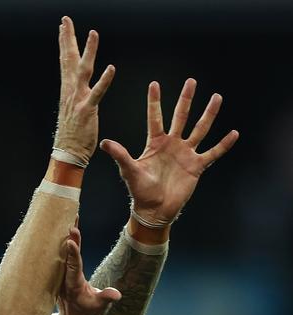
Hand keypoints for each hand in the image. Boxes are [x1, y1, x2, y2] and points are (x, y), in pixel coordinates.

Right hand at [54, 19, 114, 164]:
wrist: (67, 154)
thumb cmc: (71, 136)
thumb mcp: (71, 111)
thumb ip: (74, 97)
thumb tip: (74, 89)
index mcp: (68, 91)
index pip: (65, 62)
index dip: (64, 43)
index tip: (63, 27)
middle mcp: (71, 92)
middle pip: (68, 60)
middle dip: (67, 39)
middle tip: (66, 20)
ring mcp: (78, 100)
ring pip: (83, 71)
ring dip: (89, 52)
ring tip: (93, 33)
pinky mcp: (88, 110)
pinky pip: (97, 93)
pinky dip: (104, 80)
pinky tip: (111, 68)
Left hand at [59, 220, 120, 314]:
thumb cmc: (88, 312)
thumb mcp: (99, 307)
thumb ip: (106, 298)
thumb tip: (116, 294)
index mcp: (73, 284)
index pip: (73, 266)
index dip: (73, 253)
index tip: (71, 240)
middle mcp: (66, 277)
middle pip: (67, 254)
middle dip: (70, 238)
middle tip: (72, 220)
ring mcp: (63, 273)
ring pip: (65, 251)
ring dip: (69, 235)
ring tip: (72, 216)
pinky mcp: (64, 271)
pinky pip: (66, 253)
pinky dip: (69, 240)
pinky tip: (71, 226)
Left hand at [100, 78, 238, 224]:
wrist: (154, 210)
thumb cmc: (140, 191)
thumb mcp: (129, 171)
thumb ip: (120, 155)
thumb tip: (104, 142)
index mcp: (156, 143)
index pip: (156, 118)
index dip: (154, 101)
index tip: (154, 84)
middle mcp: (172, 144)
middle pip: (181, 117)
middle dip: (186, 99)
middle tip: (191, 81)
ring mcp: (185, 154)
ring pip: (200, 129)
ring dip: (208, 114)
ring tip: (217, 97)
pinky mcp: (196, 166)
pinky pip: (213, 153)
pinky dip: (223, 144)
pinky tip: (234, 133)